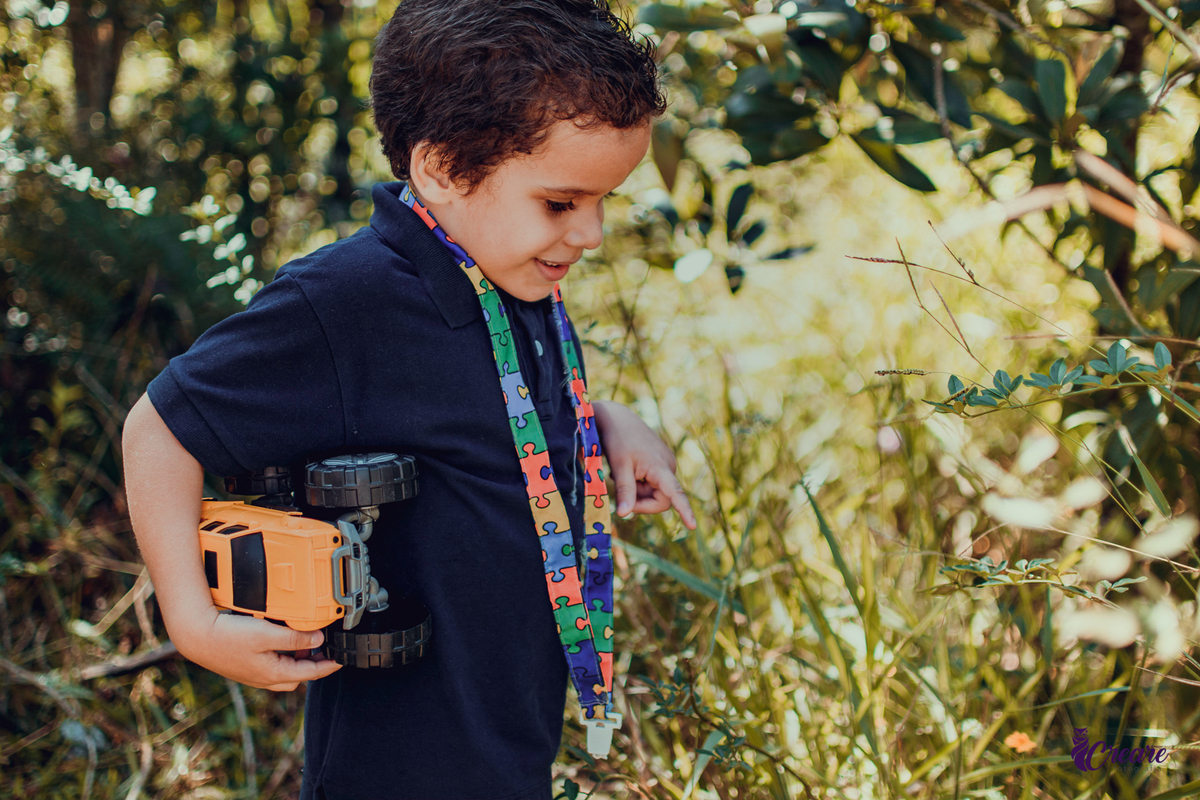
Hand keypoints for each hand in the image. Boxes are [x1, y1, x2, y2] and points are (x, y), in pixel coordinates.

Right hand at [172, 606, 341, 690]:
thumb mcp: (267, 635)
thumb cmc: (228, 637)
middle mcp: (265, 678)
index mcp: (274, 674)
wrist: (196, 636)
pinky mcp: (246, 665)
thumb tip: (319, 640)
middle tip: (326, 646)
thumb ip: (295, 639)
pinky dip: (284, 655)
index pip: (311, 674)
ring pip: (286, 671)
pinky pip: (273, 664)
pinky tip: (283, 639)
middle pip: (300, 675)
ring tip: (307, 639)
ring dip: (299, 658)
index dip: (329, 666)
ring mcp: (254, 673)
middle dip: (315, 664)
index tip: (342, 658)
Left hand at [593, 400, 695, 529]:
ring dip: (639, 492)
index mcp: (660, 467)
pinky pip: (653, 484)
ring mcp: (666, 464)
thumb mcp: (619, 467)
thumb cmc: (618, 440)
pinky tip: (629, 471)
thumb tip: (624, 515)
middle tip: (621, 496)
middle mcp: (669, 466)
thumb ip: (624, 491)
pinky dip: (640, 484)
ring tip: (623, 475)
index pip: (675, 494)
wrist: (618, 418)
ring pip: (655, 493)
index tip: (692, 526)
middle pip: (661, 500)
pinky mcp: (661, 463)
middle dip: (642, 503)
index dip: (684, 511)